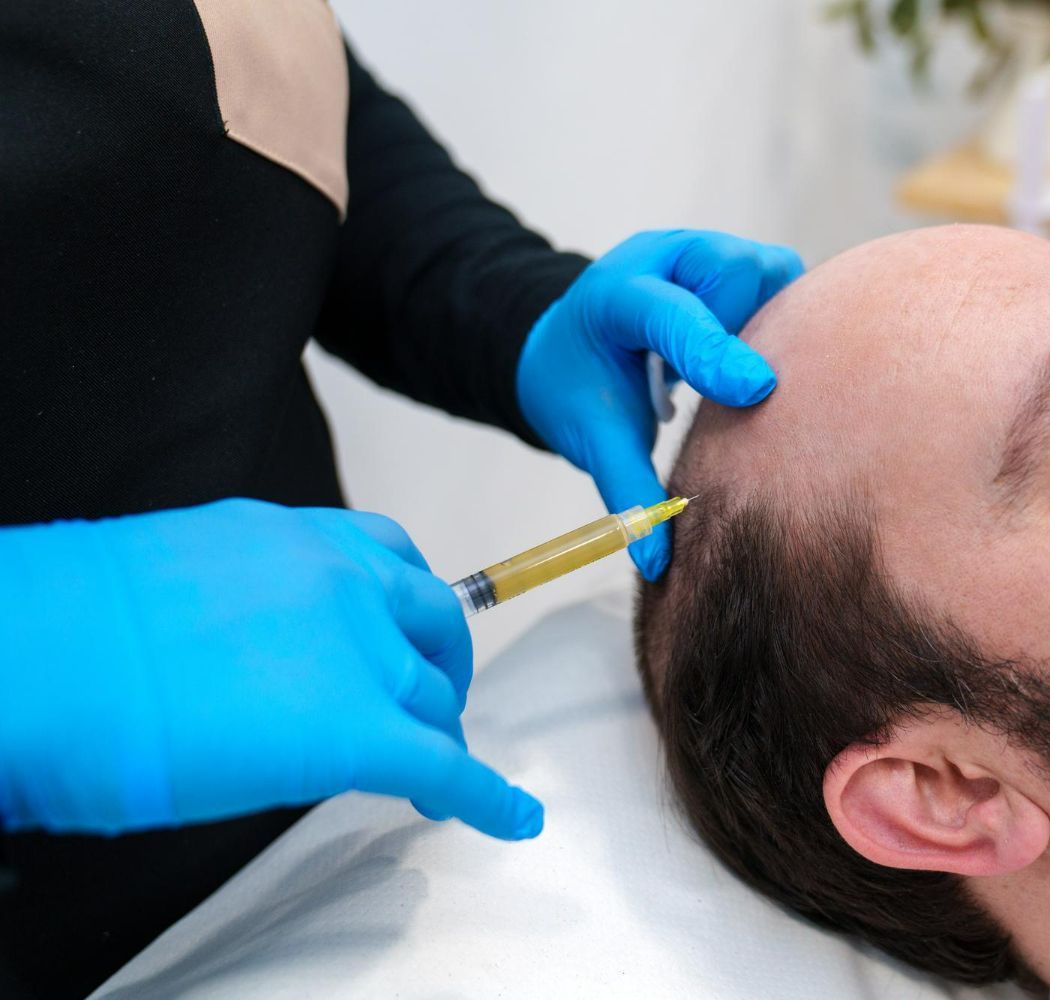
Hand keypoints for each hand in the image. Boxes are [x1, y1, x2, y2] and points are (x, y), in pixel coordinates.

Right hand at [0, 499, 540, 839]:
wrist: (41, 659)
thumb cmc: (70, 626)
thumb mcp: (174, 576)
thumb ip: (239, 599)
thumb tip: (246, 646)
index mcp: (292, 537)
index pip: (385, 558)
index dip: (405, 610)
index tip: (408, 637)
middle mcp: (342, 580)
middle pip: (432, 622)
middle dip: (442, 666)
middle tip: (432, 704)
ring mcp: (357, 651)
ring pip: (431, 698)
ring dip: (438, 735)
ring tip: (434, 773)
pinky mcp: (358, 731)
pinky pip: (445, 765)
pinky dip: (486, 797)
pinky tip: (510, 817)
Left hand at [517, 229, 802, 579]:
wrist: (567, 342)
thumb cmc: (578, 387)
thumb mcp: (592, 437)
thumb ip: (628, 491)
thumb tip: (658, 562)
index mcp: (616, 294)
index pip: (670, 314)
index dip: (713, 351)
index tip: (757, 391)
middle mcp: (664, 258)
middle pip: (734, 272)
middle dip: (745, 330)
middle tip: (730, 387)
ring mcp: (703, 253)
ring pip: (770, 270)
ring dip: (771, 322)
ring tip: (738, 370)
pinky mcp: (736, 262)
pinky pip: (786, 279)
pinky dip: (785, 318)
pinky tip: (759, 356)